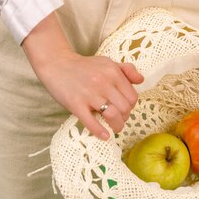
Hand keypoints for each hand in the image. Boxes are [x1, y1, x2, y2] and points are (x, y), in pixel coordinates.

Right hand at [22, 13, 143, 139]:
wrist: (57, 64)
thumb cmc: (84, 66)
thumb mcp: (107, 62)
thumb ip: (126, 70)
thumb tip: (141, 80)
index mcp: (113, 72)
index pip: (132, 97)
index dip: (130, 107)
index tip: (123, 109)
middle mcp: (103, 82)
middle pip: (125, 108)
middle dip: (124, 117)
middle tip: (118, 119)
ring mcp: (89, 94)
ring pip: (112, 115)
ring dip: (117, 126)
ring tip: (114, 128)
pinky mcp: (76, 104)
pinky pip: (91, 122)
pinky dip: (100, 132)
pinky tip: (104, 136)